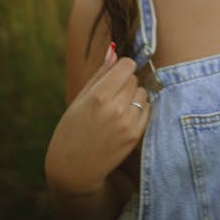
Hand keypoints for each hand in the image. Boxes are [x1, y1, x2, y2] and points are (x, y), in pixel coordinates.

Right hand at [45, 44, 149, 196]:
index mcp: (98, 96)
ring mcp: (127, 123)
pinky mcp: (135, 135)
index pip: (127, 65)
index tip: (114, 75)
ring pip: (142, 92)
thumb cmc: (72, 128)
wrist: (73, 169)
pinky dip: (139, 109)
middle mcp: (116, 109)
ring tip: (116, 107)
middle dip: (125, 82)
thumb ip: (100, 73)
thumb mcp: (80, 98)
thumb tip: (114, 50)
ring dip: (133, 95)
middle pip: (134, 78)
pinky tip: (124, 117)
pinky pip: (147, 109)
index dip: (121, 68)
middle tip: (111, 95)